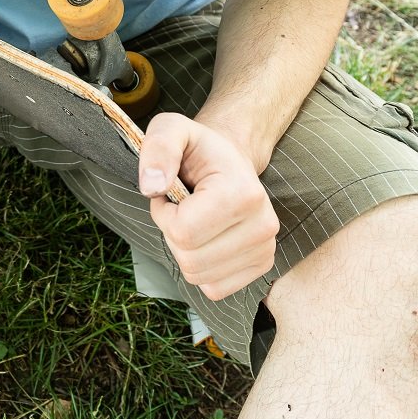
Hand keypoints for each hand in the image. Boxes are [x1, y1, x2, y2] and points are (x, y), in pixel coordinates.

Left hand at [138, 112, 278, 300]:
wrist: (230, 160)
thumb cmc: (198, 148)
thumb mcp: (171, 130)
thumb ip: (157, 150)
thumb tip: (152, 188)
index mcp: (244, 193)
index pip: (183, 232)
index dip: (164, 214)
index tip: (171, 193)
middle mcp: (264, 225)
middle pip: (190, 259)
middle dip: (172, 233)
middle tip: (181, 206)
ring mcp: (266, 249)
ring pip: (199, 276)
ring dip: (184, 251)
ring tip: (194, 219)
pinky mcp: (261, 265)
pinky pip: (213, 288)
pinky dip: (200, 268)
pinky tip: (206, 239)